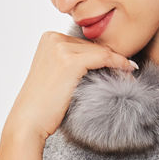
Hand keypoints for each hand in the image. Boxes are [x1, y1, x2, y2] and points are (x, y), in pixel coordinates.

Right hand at [4, 30, 137, 142]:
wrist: (29, 121)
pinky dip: (118, 63)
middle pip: (91, 45)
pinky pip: (103, 57)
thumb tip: (97, 63)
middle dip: (109, 57)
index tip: (118, 62)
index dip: (101, 53)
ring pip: (99, 50)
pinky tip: (129, 70)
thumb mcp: (55, 76)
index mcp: (48, 38)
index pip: (82, 43)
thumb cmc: (42, 106)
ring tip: (129, 71)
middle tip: (128, 67)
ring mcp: (60, 48)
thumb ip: (70, 64)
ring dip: (116, 60)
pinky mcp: (70, 61)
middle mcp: (53, 38)